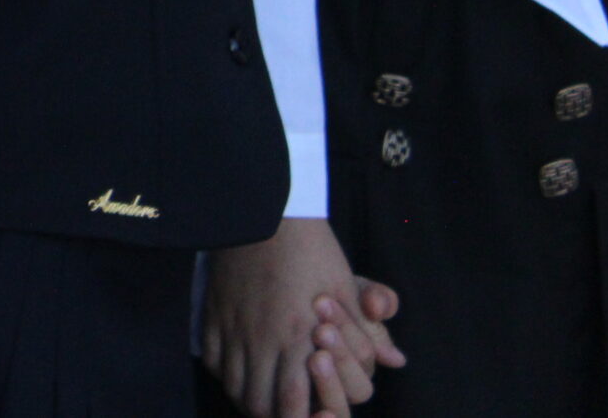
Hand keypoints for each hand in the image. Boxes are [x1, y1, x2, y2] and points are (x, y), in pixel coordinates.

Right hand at [204, 220, 401, 416]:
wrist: (263, 210)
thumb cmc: (311, 249)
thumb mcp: (346, 286)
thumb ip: (367, 332)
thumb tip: (394, 360)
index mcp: (298, 337)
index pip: (294, 404)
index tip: (315, 415)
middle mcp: (262, 340)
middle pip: (259, 405)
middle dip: (276, 416)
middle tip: (291, 413)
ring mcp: (233, 328)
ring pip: (234, 387)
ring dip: (252, 400)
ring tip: (267, 397)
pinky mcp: (214, 315)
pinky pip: (213, 361)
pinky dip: (227, 374)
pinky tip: (240, 369)